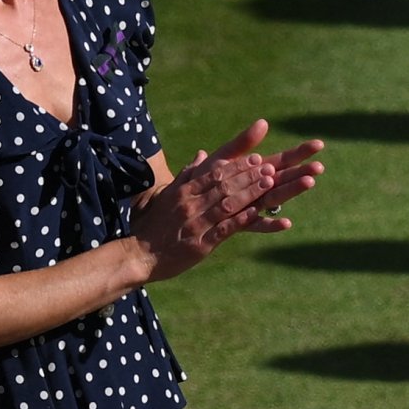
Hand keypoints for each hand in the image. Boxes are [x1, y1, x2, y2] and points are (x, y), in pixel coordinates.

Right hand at [126, 120, 323, 281]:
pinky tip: (257, 212)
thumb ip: (188, 174)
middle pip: (224, 185)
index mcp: (183, 191)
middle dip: (248, 175)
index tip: (256, 158)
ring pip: (227, 203)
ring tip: (269, 183)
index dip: (237, 166)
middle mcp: (190, 203)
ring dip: (250, 192)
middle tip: (269, 167)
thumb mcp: (168, 195)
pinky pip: (224, 229)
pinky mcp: (200, 243)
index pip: (214, 174)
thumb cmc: (153, 225)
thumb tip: (203, 154)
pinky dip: (241, 219)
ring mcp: (196, 223)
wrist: (139, 254)